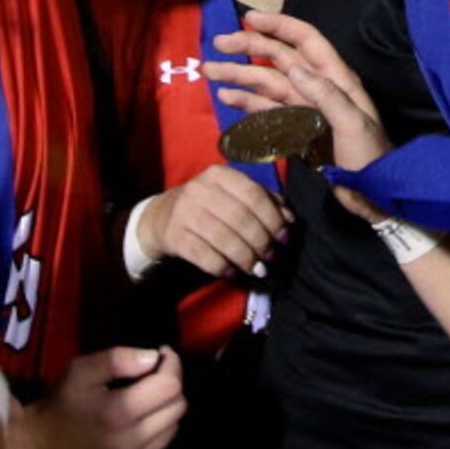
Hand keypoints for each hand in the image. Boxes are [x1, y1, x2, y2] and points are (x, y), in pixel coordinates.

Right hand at [24, 346, 185, 448]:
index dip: (171, 364)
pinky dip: (153, 435)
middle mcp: (130, 445)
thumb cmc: (60, 404)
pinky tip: (132, 428)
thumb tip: (155, 358)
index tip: (159, 356)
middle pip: (177, 408)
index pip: (171, 385)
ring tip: (140, 403)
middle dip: (169, 386)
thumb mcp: (82, 370)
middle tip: (150, 378)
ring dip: (162, 411)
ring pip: (172, 430)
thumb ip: (120, 358)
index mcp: (119, 413)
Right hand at [135, 165, 288, 280]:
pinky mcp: (174, 236)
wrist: (160, 217)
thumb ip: (262, 201)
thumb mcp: (230, 195)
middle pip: (240, 217)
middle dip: (261, 241)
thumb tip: (289, 219)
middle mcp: (200, 189)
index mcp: (219, 175)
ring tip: (256, 269)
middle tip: (270, 257)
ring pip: (223, 238)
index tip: (284, 237)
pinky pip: (204, 255)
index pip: (253, 193)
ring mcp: (184, 212)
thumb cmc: (206, 206)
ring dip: (245, 257)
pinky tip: (233, 273)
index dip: (273, 218)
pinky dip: (222, 266)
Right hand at [206, 8, 392, 218]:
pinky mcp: (295, 130)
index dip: (278, 26)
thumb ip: (326, 95)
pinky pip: (266, 110)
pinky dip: (246, 102)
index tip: (249, 18)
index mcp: (336, 78)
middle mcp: (318, 87)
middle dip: (248, 48)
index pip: (305, 40)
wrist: (373, 195)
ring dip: (239, 76)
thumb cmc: (370, 157)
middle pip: (278, 59)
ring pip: (267, 84)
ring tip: (210, 70)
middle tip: (218, 44)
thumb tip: (294, 68)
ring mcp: (304, 109)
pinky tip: (226, 96)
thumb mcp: (353, 124)